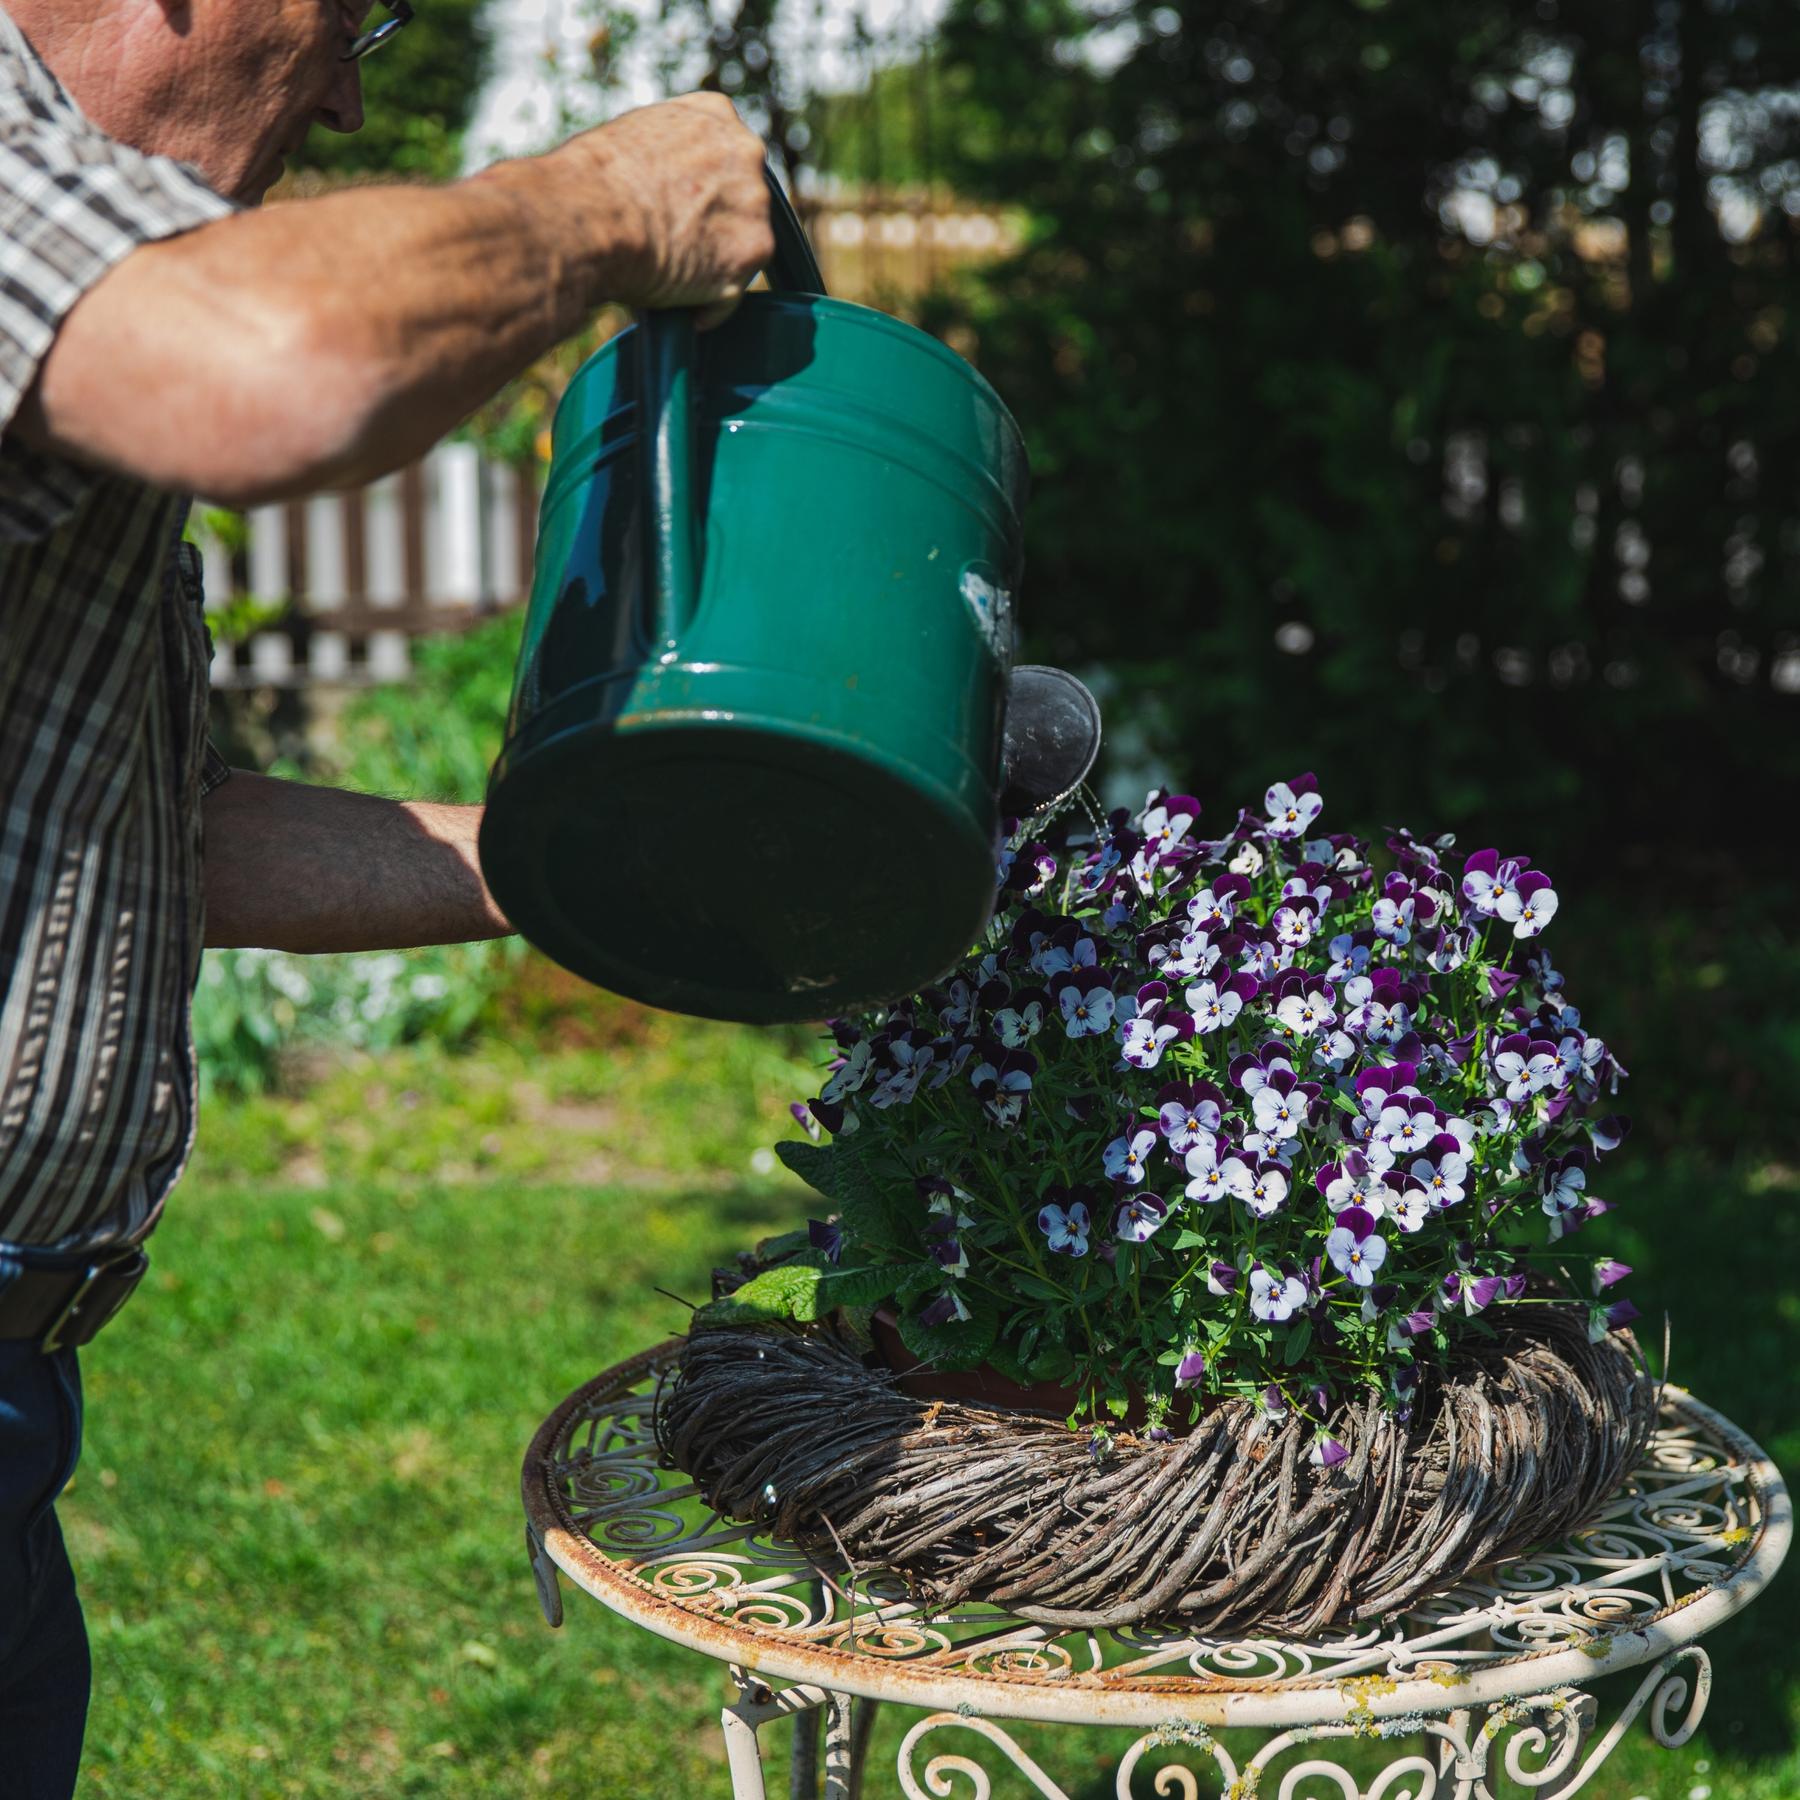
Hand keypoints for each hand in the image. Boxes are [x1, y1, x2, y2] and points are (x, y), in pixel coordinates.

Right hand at [565, 93, 773, 326]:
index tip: (682, 211)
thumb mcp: (632, 141)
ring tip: (670, 280)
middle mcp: (746, 153)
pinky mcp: (753, 252)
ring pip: (740, 249)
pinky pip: (733, 292)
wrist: (590, 216)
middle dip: (714, 229)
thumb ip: (666, 159)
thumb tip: (658, 191)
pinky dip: (710, 308)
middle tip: (675, 249)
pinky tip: (683, 313)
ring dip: (712, 269)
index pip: (725, 158)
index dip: (703, 191)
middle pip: (741, 203)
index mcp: (715, 115)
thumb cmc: (590, 183)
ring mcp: (755, 203)